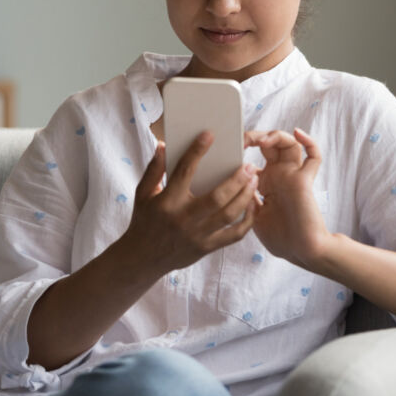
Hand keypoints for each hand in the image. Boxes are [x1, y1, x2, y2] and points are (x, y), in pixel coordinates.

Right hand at [115, 132, 258, 275]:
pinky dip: (247, 220)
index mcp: (167, 201)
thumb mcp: (142, 194)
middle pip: (216, 197)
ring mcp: (197, 235)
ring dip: (245, 196)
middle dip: (236, 179)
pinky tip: (252, 205)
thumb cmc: (144, 221)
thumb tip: (163, 145)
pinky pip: (233, 235)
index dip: (196, 151)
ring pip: (228, 215)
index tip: (209, 135)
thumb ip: (154, 170)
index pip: (184, 171)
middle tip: (248, 165)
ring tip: (254, 180)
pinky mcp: (206, 248)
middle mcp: (183, 219)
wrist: (142, 259)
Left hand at [244, 128, 330, 268]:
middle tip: (244, 139)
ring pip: (290, 145)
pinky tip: (299, 134)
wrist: (301, 252)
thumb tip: (232, 183)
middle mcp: (280, 177)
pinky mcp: (305, 180)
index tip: (229, 147)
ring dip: (277, 136)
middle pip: (271, 147)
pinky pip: (314, 157)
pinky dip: (310, 142)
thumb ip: (246, 199)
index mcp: (266, 184)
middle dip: (257, 137)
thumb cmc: (281, 239)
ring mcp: (293, 176)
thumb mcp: (254, 216)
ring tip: (262, 140)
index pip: (254, 159)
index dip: (243, 151)